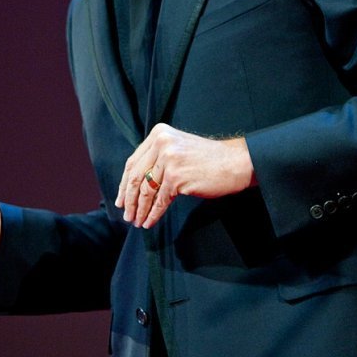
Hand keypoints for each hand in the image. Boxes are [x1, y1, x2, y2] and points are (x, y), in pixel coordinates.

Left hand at [115, 123, 254, 228]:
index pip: (133, 161)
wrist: (235, 162)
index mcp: (159, 134)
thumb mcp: (178, 148)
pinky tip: (149, 222)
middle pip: (135, 176)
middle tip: (126, 214)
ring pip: (146, 190)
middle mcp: (161, 143)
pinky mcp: (176, 177)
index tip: (120, 199)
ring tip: (137, 221)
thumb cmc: (208, 159)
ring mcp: (168, 160)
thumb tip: (134, 184)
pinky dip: (153, 214)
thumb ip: (157, 158)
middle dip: (129, 199)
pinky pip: (160, 201)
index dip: (124, 183)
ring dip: (140, 209)